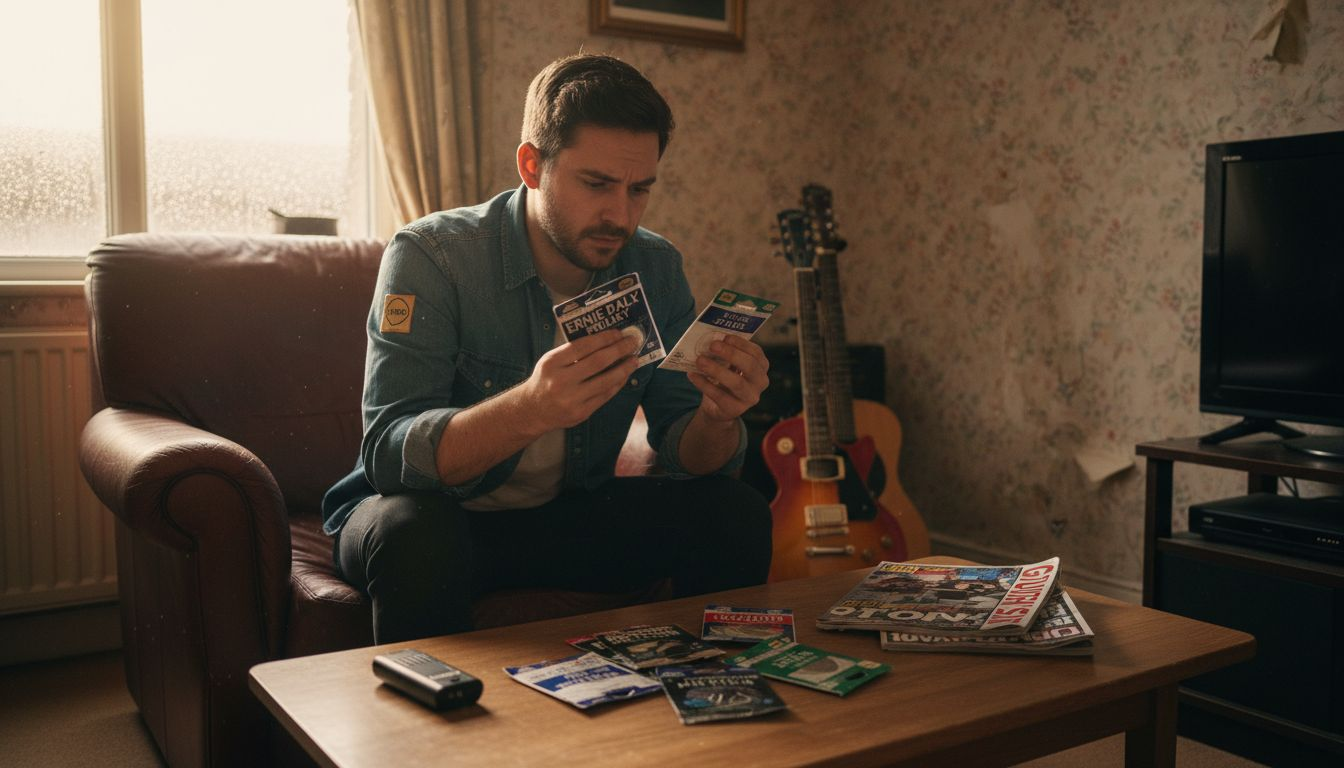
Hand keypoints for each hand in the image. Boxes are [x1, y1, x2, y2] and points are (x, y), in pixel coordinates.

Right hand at [523, 329, 640, 429]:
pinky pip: (605, 396)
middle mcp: (561, 381)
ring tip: (634, 359)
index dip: (604, 338)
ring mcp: (571, 399)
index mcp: (552, 363)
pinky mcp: (581, 413)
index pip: (583, 346)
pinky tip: (624, 375)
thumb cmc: (546, 379)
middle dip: (619, 350)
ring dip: (624, 368)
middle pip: (597, 362)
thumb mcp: (551, 361)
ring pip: (605, 381)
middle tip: (633, 342)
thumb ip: (573, 352)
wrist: (533, 410)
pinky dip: (617, 384)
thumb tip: (606, 340)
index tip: (618, 333)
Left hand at [687, 335, 768, 422]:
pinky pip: (719, 396)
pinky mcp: (735, 409)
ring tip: (700, 361)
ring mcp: (750, 398)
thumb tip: (710, 339)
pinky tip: (692, 375)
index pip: (756, 353)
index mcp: (761, 367)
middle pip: (750, 366)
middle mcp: (760, 382)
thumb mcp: (728, 364)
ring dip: (716, 370)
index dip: (741, 344)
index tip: (725, 337)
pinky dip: (704, 384)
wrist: (718, 407)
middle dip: (731, 354)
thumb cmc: (724, 378)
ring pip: (736, 382)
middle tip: (712, 345)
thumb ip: (724, 353)